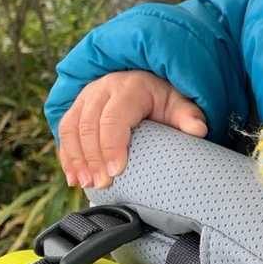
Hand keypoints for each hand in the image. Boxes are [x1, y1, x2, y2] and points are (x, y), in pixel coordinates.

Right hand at [57, 71, 206, 189]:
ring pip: (71, 128)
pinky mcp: (75, 108)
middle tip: (102, 184)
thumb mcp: (178, 102)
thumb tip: (198, 130)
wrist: (144, 79)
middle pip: (89, 126)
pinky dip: (67, 156)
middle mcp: (102, 90)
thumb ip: (188, 116)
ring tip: (85, 184)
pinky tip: (73, 178)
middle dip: (93, 159)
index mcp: (129, 87)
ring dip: (76, 160)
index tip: (117, 172)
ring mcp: (85, 98)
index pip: (114, 118)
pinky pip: (63, 132)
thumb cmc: (162, 96)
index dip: (112, 146)